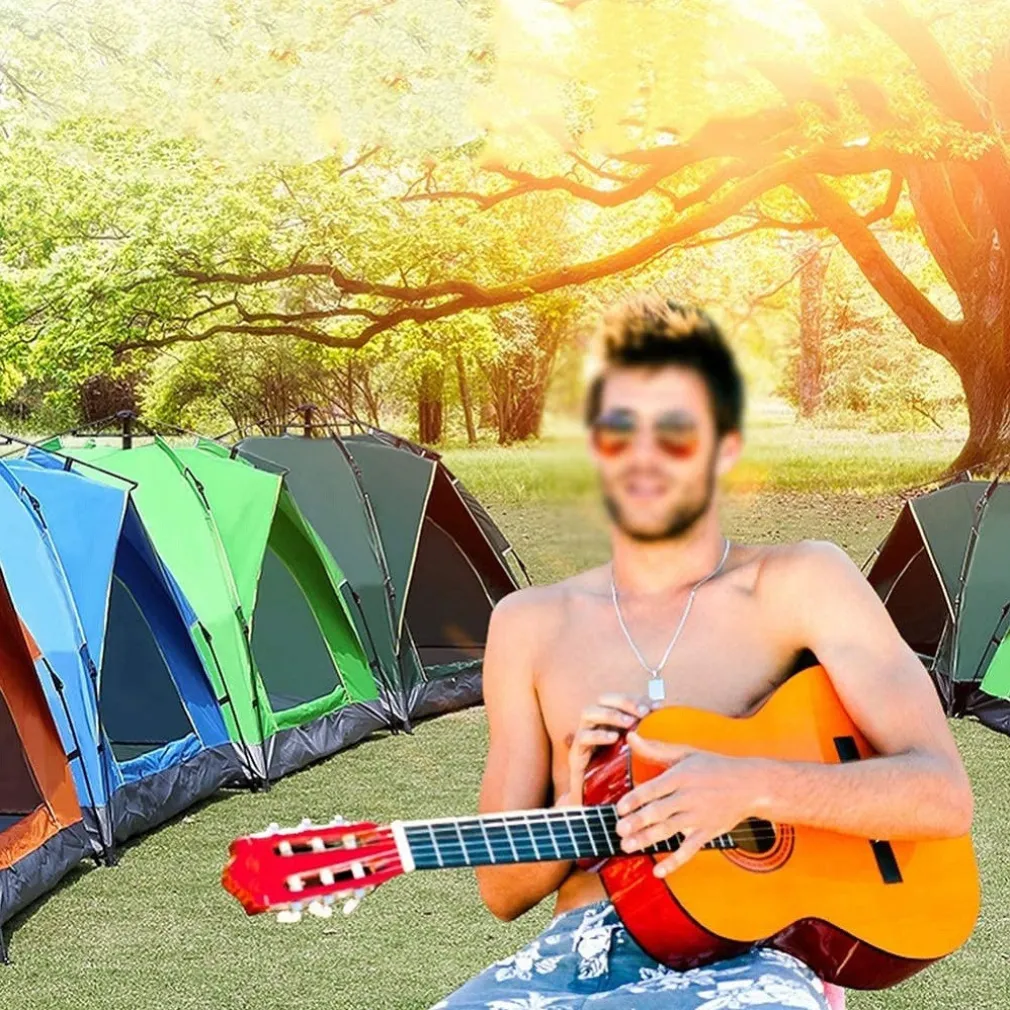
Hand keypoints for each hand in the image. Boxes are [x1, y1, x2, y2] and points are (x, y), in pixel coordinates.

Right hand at [568, 693, 650, 803]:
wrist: (599, 808)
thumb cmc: (621, 781)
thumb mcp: (639, 757)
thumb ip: (648, 739)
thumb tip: (664, 718)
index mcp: (609, 723)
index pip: (619, 700)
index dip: (636, 699)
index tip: (655, 707)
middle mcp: (594, 727)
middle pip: (602, 700)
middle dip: (623, 701)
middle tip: (643, 712)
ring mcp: (582, 740)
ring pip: (587, 713)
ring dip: (610, 714)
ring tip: (629, 723)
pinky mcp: (575, 756)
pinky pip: (582, 738)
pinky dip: (597, 734)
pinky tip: (614, 738)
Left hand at [614, 733, 769, 877]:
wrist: (750, 785)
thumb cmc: (714, 766)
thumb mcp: (686, 753)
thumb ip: (655, 749)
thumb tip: (630, 736)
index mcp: (681, 776)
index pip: (653, 789)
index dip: (634, 799)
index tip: (619, 808)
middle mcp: (689, 797)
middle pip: (658, 812)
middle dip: (636, 822)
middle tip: (618, 830)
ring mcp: (699, 816)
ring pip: (669, 830)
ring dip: (646, 839)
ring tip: (626, 846)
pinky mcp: (708, 832)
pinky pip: (689, 850)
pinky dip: (674, 862)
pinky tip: (658, 871)